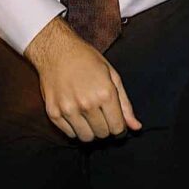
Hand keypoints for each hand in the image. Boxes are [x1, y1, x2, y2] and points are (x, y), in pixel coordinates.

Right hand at [24, 17, 141, 141]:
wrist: (56, 50)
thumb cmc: (86, 60)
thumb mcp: (112, 76)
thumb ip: (125, 104)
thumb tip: (136, 127)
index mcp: (105, 94)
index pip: (117, 128)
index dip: (119, 128)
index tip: (116, 123)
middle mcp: (86, 104)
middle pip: (102, 134)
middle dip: (105, 128)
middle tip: (101, 115)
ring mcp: (68, 109)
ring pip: (86, 138)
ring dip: (90, 131)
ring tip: (88, 116)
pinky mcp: (53, 113)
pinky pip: (69, 134)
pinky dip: (75, 128)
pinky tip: (76, 114)